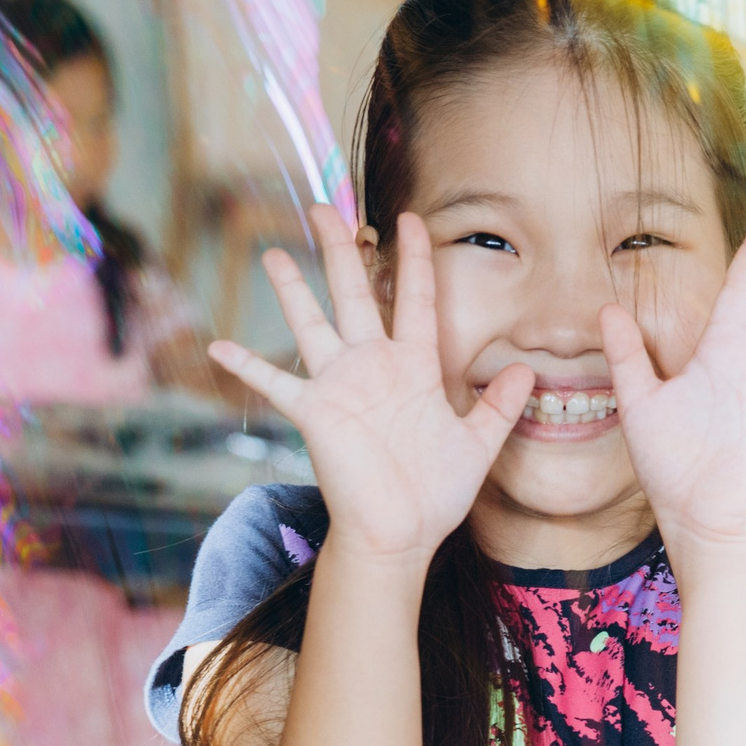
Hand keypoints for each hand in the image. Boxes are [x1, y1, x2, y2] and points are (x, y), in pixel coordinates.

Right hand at [208, 207, 532, 565]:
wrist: (400, 536)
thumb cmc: (435, 495)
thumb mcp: (477, 446)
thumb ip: (499, 406)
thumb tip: (526, 370)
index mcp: (415, 368)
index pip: (416, 300)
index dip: (415, 260)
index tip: (412, 220)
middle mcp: (374, 367)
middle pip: (356, 294)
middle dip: (341, 250)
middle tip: (326, 209)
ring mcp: (341, 387)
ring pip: (313, 325)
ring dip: (292, 291)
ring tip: (272, 253)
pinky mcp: (315, 414)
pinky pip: (276, 384)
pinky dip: (247, 366)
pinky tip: (219, 346)